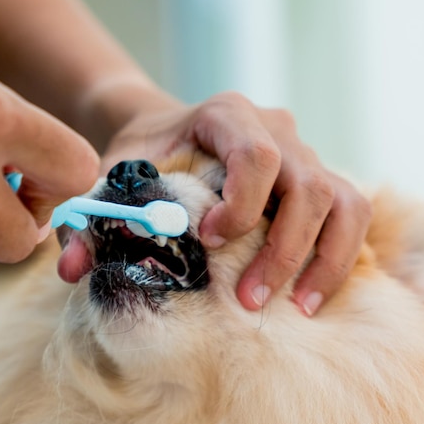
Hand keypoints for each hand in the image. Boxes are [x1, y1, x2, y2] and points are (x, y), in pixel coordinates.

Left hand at [102, 92, 371, 315]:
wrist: (168, 132)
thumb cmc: (143, 155)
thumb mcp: (112, 175)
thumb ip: (92, 215)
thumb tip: (72, 270)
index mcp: (226, 115)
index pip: (256, 154)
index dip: (242, 204)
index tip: (211, 242)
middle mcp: (277, 128)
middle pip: (308, 185)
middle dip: (282, 249)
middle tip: (248, 300)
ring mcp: (305, 153)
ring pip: (343, 203)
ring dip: (322, 260)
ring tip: (296, 308)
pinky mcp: (321, 179)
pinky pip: (351, 216)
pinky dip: (338, 256)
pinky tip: (311, 295)